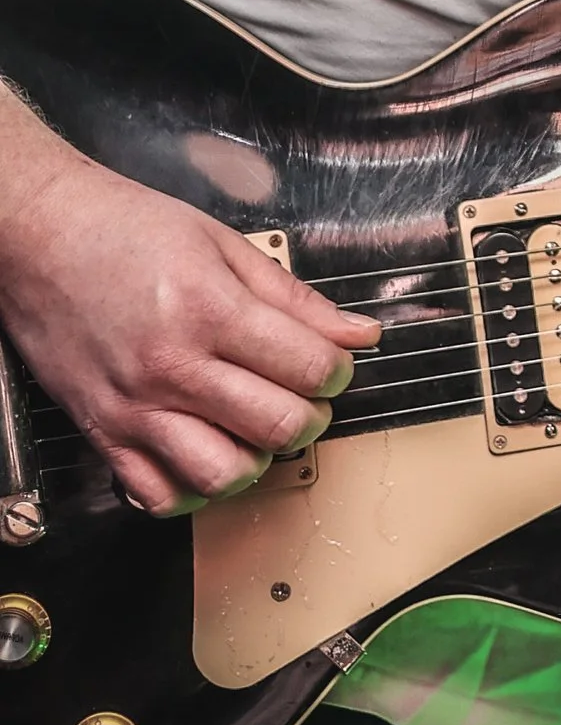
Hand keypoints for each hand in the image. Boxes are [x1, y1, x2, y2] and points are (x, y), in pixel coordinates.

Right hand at [0, 112, 377, 515]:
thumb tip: (358, 333)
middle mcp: (173, 366)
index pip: (308, 369)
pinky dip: (192, 489)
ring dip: (256, 459)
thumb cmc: (124, 229)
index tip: (332, 365)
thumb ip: (295, 298)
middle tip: (303, 396)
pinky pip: (157, 495)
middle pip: (277, 426)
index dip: (337, 372)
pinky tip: (204, 454)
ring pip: (223, 474)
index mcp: (211, 310)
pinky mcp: (102, 432)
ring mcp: (134, 407)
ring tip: (255, 428)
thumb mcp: (224, 244)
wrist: (39, 235)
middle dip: (311, 415)